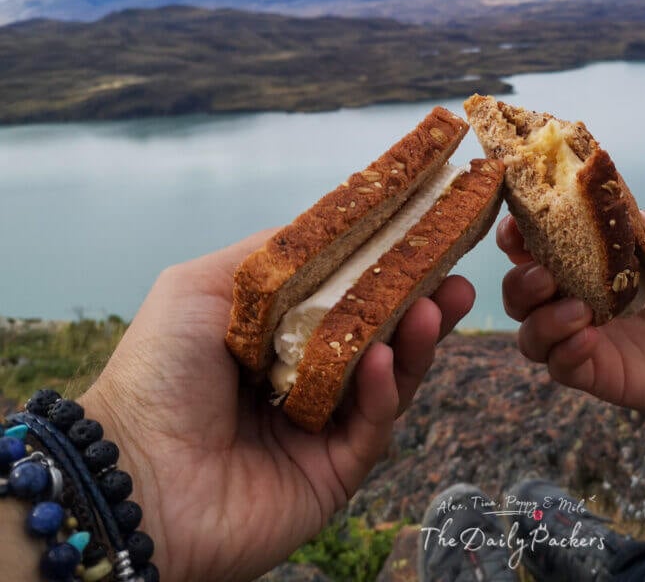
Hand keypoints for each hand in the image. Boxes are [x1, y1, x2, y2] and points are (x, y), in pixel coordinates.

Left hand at [78, 230, 473, 581]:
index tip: (425, 240)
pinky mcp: (334, 474)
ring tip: (435, 307)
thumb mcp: (201, 286)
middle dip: (421, 306)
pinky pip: (371, 428)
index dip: (387, 271)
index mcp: (276, 338)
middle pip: (379, 339)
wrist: (131, 477)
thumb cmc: (156, 374)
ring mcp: (322, 429)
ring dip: (413, 343)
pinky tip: (379, 361)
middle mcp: (305, 381)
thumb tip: (332, 225)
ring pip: (386, 381)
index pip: (348, 300)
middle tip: (456, 279)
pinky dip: (380, 393)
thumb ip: (271, 255)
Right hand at [498, 211, 644, 418]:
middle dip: (521, 282)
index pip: (529, 247)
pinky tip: (590, 339)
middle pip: (517, 292)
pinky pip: (559, 366)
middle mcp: (568, 299)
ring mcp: (576, 338)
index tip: (517, 227)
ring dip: (543, 320)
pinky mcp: (591, 373)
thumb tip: (632, 215)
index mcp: (579, 264)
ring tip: (580, 310)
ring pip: (529, 334)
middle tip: (546, 276)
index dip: (515, 235)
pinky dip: (566, 351)